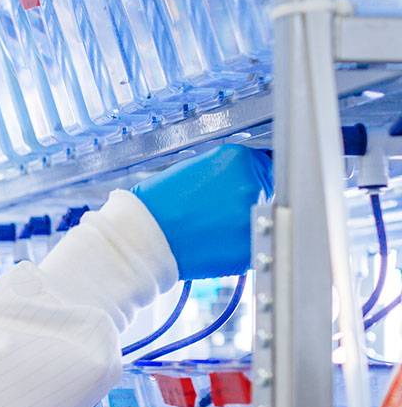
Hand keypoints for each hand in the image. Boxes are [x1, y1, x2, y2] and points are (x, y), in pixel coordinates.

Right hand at [131, 144, 273, 279]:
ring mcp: (251, 217)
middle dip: (246, 200)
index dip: (252, 177)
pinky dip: (236, 246)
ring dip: (242, 224)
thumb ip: (227, 171)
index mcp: (238, 159)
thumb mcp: (194, 169)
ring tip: (209, 227)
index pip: (266, 164)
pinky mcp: (247, 248)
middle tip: (216, 210)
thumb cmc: (157, 205)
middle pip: (265, 191)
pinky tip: (211, 241)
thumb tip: (247, 179)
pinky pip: (250, 244)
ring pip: (259, 219)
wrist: (141, 237)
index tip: (240, 187)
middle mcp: (251, 185)